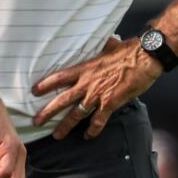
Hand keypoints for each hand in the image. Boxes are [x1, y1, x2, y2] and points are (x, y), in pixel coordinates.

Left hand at [31, 36, 162, 139]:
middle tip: (36, 121)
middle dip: (48, 111)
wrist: (143, 59)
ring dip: (65, 126)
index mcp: (84, 69)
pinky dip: (92, 130)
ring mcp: (97, 94)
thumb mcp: (109, 48)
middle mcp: (87, 83)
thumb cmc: (128, 52)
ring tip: (56, 135)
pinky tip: (87, 136)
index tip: (34, 90)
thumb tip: (109, 41)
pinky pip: (98, 121)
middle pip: (62, 99)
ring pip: (76, 114)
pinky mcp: (110, 103)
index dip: (45, 84)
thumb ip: (105, 48)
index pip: (59, 77)